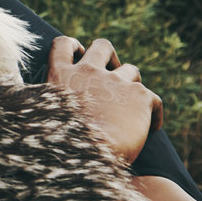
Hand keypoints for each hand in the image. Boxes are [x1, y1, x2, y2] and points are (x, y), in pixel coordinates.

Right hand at [47, 35, 163, 165]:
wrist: (85, 155)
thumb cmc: (61, 145)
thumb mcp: (47, 118)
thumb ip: (54, 107)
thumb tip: (58, 118)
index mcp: (60, 76)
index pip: (63, 45)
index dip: (73, 46)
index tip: (79, 54)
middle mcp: (87, 72)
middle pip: (102, 46)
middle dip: (110, 57)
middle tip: (112, 74)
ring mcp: (115, 81)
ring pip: (131, 70)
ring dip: (132, 84)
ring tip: (133, 105)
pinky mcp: (140, 95)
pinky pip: (153, 99)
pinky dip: (154, 113)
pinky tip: (152, 129)